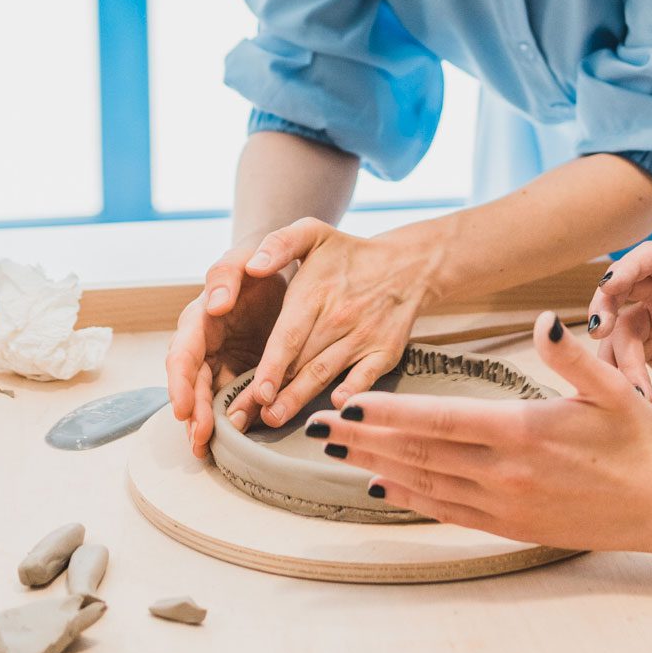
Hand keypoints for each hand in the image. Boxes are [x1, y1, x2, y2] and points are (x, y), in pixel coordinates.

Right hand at [165, 250, 286, 457]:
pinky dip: (228, 418)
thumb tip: (213, 304)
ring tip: (206, 450)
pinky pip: (231, 398)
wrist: (281, 264)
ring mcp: (221, 359)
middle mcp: (204, 344)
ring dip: (203, 423)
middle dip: (191, 413)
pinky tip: (231, 440)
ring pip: (205, 397)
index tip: (182, 408)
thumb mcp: (243, 255)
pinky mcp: (241, 369)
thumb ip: (226, 273)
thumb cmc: (258, 258)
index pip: (182, 354)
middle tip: (200, 440)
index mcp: (199, 319)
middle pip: (190, 384)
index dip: (179, 383)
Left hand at [222, 217, 441, 431]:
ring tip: (274, 419)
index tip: (255, 392)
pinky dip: (353, 393)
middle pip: (299, 362)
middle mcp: (339, 317)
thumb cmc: (349, 253)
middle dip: (270, 394)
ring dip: (299, 400)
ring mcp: (363, 337)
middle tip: (243, 418)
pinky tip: (336, 410)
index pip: (287, 336)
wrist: (408, 264)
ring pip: (324, 374)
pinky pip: (366, 377)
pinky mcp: (385, 352)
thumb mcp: (313, 233)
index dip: (271, 367)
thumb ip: (278, 243)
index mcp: (315, 293)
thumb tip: (253, 267)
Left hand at [306, 312, 651, 551]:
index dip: (390, 411)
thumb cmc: (638, 438)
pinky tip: (384, 485)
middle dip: (365, 438)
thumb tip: (548, 321)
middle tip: (317, 427)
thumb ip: (573, 356)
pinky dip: (410, 497)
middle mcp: (505, 473)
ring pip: (426, 483)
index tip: (349, 404)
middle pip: (420, 452)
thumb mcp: (613, 387)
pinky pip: (447, 511)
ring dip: (377, 465)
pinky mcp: (510, 524)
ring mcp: (505, 504)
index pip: (440, 420)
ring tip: (337, 453)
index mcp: (522, 432)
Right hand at [586, 242, 651, 414]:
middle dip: (605, 301)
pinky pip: (622, 352)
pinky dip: (619, 370)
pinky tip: (636, 395)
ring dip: (614, 350)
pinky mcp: (650, 348)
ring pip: (619, 323)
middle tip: (600, 330)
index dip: (627, 267)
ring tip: (634, 388)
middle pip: (624, 283)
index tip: (609, 287)